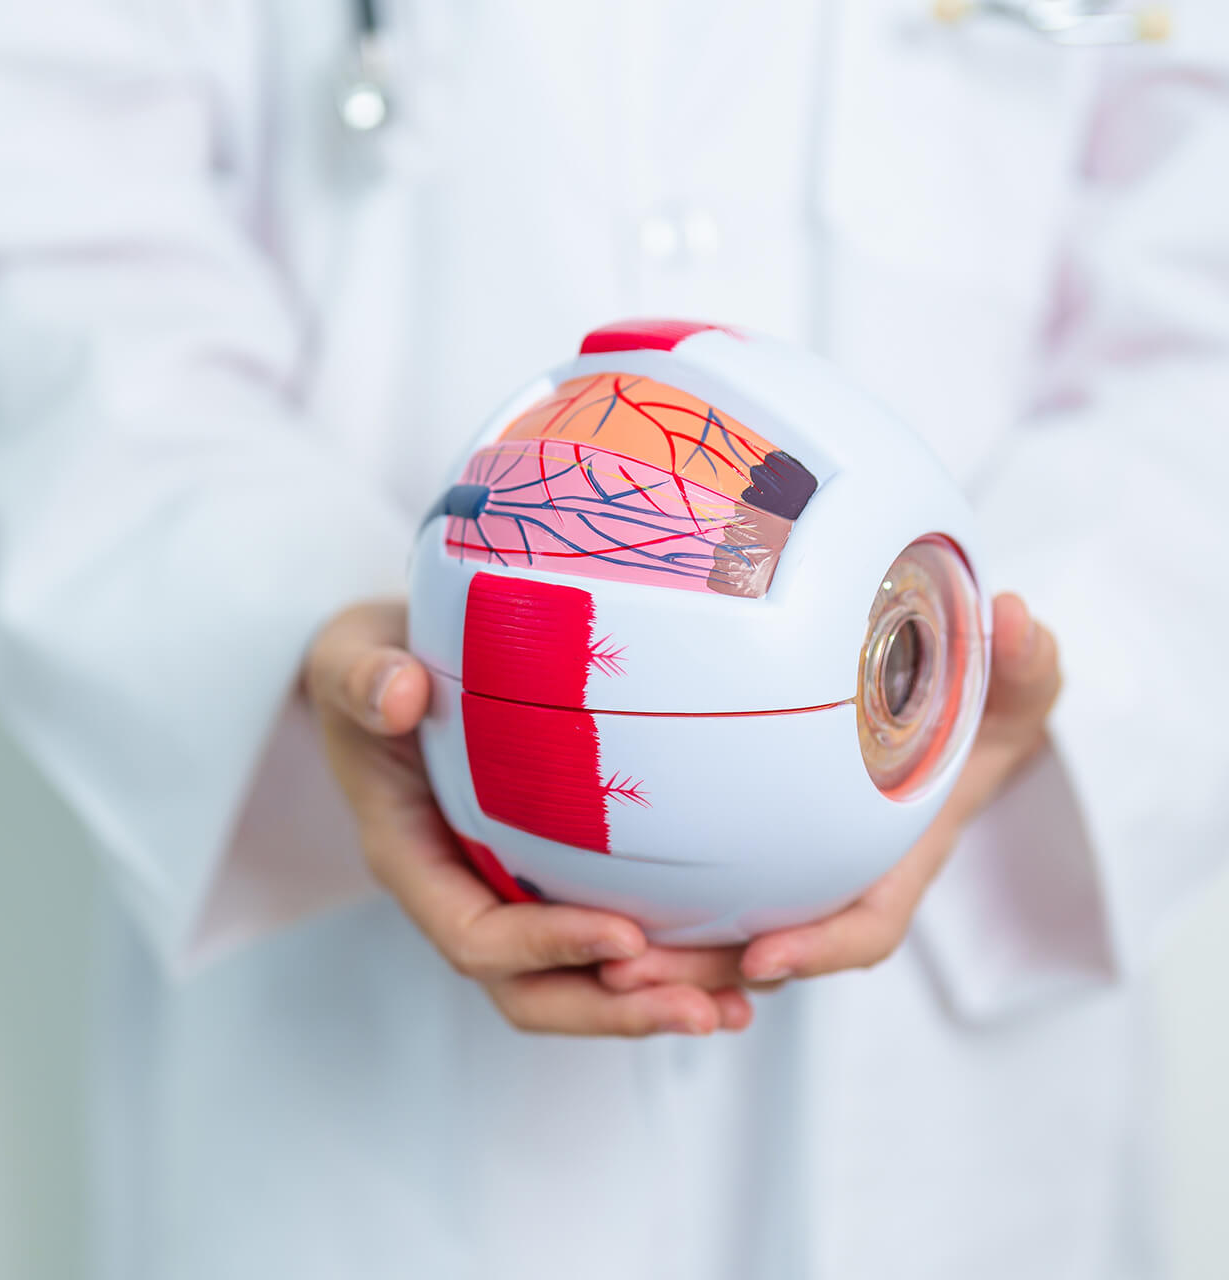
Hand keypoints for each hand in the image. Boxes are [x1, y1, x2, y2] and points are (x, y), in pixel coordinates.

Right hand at [304, 598, 753, 1035]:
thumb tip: (397, 692)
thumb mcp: (350, 659)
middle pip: (532, 992)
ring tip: (739, 1002)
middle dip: (616, 1011)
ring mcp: (509, 895)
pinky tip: (743, 961)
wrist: (386, 670)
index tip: (626, 935)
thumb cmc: (368, 667)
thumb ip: (364, 677)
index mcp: (411, 860)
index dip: (547, 948)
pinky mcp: (552, 879)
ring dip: (656, 1000)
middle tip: (703, 1009)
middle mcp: (461, 895)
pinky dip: (671, 961)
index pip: (473, 937)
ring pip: (579, 982)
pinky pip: (609, 942)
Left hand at [597, 592, 1062, 995]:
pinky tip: (577, 907)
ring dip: (663, 964)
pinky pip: (694, 903)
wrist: (948, 720)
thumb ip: (1025, 665)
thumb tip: (1018, 618)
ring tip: (595, 964)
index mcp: (896, 863)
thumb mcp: (1016, 687)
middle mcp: (835, 885)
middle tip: (630, 978)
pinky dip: (649, 916)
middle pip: (769, 955)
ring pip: (720, 942)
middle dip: (705, 977)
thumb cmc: (982, 708)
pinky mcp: (740, 856)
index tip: (765, 957)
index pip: (862, 928)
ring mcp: (786, 878)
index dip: (819, 949)